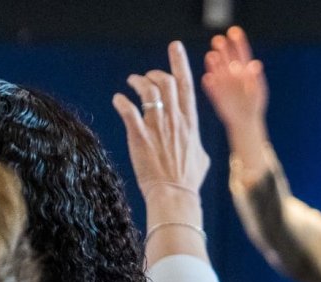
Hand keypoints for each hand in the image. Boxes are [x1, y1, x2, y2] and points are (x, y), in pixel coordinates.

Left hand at [113, 41, 210, 197]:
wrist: (174, 196)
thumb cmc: (188, 181)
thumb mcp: (202, 159)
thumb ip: (198, 145)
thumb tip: (197, 145)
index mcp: (190, 123)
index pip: (186, 85)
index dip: (179, 62)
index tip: (174, 47)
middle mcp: (174, 120)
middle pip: (166, 82)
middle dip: (154, 73)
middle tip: (146, 77)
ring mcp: (157, 128)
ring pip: (148, 91)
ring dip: (137, 82)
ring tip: (131, 83)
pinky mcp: (140, 137)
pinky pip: (128, 111)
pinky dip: (122, 101)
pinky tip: (118, 100)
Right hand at [202, 26, 268, 130]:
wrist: (246, 122)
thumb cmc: (255, 105)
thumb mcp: (258, 90)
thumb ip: (255, 77)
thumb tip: (256, 64)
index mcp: (244, 70)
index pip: (241, 52)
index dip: (238, 41)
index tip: (234, 31)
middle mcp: (231, 73)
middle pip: (226, 57)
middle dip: (222, 47)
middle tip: (218, 40)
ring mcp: (222, 83)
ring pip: (216, 69)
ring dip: (213, 62)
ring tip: (212, 56)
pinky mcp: (215, 94)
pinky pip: (210, 86)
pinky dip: (209, 83)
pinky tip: (208, 78)